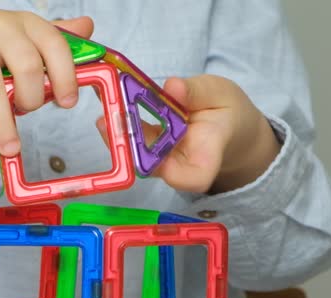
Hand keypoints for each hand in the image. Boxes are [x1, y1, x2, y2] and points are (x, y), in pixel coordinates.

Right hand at [0, 1, 93, 157]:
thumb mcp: (16, 32)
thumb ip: (51, 35)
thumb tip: (88, 27)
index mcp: (25, 23)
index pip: (55, 45)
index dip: (65, 76)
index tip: (67, 103)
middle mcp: (1, 28)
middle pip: (28, 67)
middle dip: (32, 99)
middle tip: (26, 115)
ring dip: (3, 123)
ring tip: (9, 149)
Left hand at [98, 75, 281, 193]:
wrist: (225, 126)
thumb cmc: (227, 113)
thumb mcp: (220, 94)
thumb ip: (197, 91)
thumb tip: (172, 86)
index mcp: (207, 157)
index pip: (193, 179)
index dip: (174, 173)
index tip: (158, 151)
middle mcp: (177, 165)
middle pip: (150, 165)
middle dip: (127, 140)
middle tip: (110, 115)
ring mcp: (157, 159)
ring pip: (132, 151)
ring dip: (115, 125)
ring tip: (104, 94)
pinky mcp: (144, 149)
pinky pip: (128, 136)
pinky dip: (116, 114)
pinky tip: (105, 91)